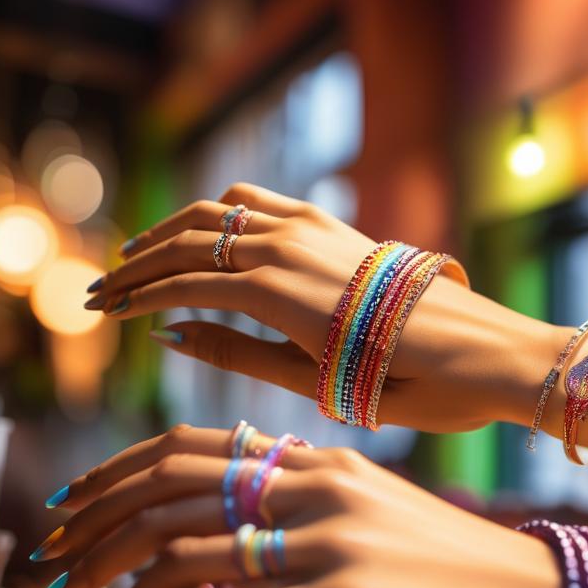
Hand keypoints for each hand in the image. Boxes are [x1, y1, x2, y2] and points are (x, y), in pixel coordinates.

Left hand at [38, 426, 568, 587]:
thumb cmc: (447, 565)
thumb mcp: (369, 519)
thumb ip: (296, 520)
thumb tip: (215, 553)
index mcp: (322, 461)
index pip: (192, 450)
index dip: (115, 477)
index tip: (71, 510)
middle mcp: (319, 488)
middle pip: (173, 491)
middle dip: (97, 531)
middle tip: (59, 571)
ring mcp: (332, 543)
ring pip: (189, 555)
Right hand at [87, 183, 560, 432]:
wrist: (489, 353)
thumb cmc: (413, 385)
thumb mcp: (319, 385)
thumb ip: (240, 354)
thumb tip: (169, 334)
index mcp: (280, 291)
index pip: (183, 283)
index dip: (135, 298)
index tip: (98, 312)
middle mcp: (290, 246)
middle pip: (189, 241)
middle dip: (138, 263)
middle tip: (101, 289)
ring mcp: (316, 228)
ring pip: (219, 213)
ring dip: (173, 233)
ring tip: (140, 257)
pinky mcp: (337, 226)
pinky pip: (262, 202)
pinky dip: (220, 214)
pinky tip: (209, 234)